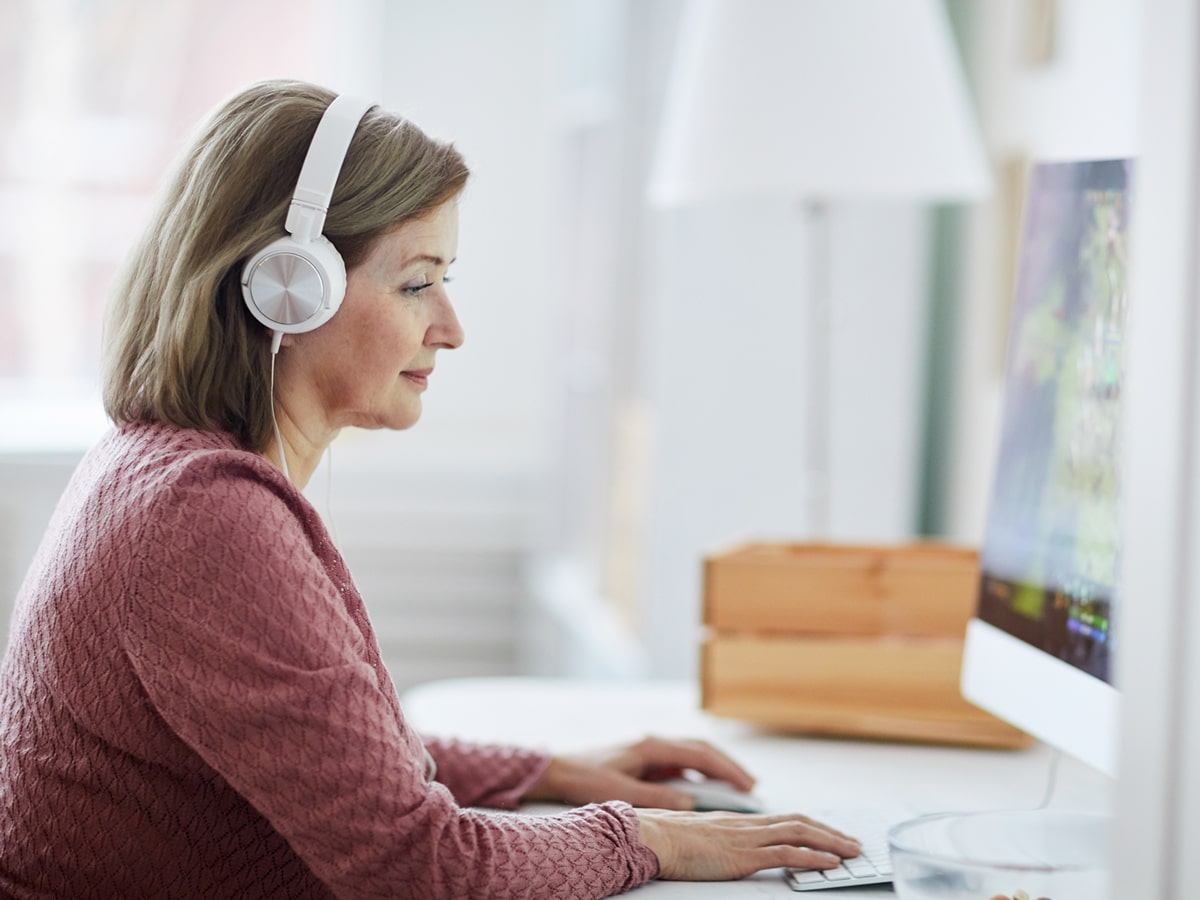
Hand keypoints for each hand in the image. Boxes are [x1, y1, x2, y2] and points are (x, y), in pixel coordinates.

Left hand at [522, 736, 753, 809]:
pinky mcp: (645, 759)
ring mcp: (650, 750)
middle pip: (701, 750)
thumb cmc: (585, 778)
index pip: (699, 754)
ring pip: (692, 756)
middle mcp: (654, 743)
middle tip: (751, 787)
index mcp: (651, 746)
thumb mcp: (621, 794)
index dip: (727, 769)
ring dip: (715, 770)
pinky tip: (705, 792)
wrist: (559, 770)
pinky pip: (679, 765)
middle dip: (728, 767)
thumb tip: (690, 806)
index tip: (748, 785)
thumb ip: (656, 799)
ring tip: (737, 789)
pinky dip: (697, 775)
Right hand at [634, 808, 861, 880]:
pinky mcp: (743, 855)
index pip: (784, 819)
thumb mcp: (696, 837)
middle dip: (830, 832)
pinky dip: (812, 857)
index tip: (830, 834)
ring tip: (852, 852)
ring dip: (831, 842)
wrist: (650, 836)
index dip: (811, 826)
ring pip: (799, 834)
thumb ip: (714, 839)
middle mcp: (747, 825)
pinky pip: (786, 854)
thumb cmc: (664, 839)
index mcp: (737, 821)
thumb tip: (720, 848)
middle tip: (854, 843)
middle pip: (799, 822)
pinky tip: (829, 863)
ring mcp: (746, 838)